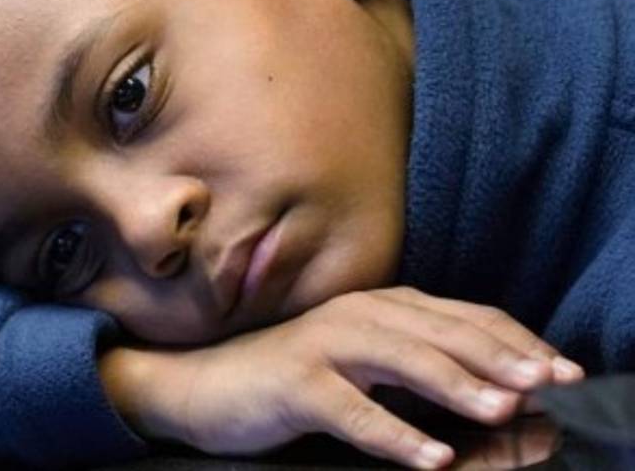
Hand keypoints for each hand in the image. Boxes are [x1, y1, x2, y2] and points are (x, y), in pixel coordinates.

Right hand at [99, 287, 583, 468]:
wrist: (202, 387)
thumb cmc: (289, 381)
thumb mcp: (362, 370)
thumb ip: (418, 374)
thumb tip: (497, 399)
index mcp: (380, 308)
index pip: (464, 316)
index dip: (516, 340)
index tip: (563, 369)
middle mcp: (357, 315)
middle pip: (443, 331)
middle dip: (502, 358)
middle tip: (548, 384)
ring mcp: (323, 345)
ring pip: (403, 361)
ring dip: (457, 386)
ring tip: (504, 412)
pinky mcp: (295, 382)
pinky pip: (353, 410)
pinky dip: (395, 434)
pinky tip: (433, 458)